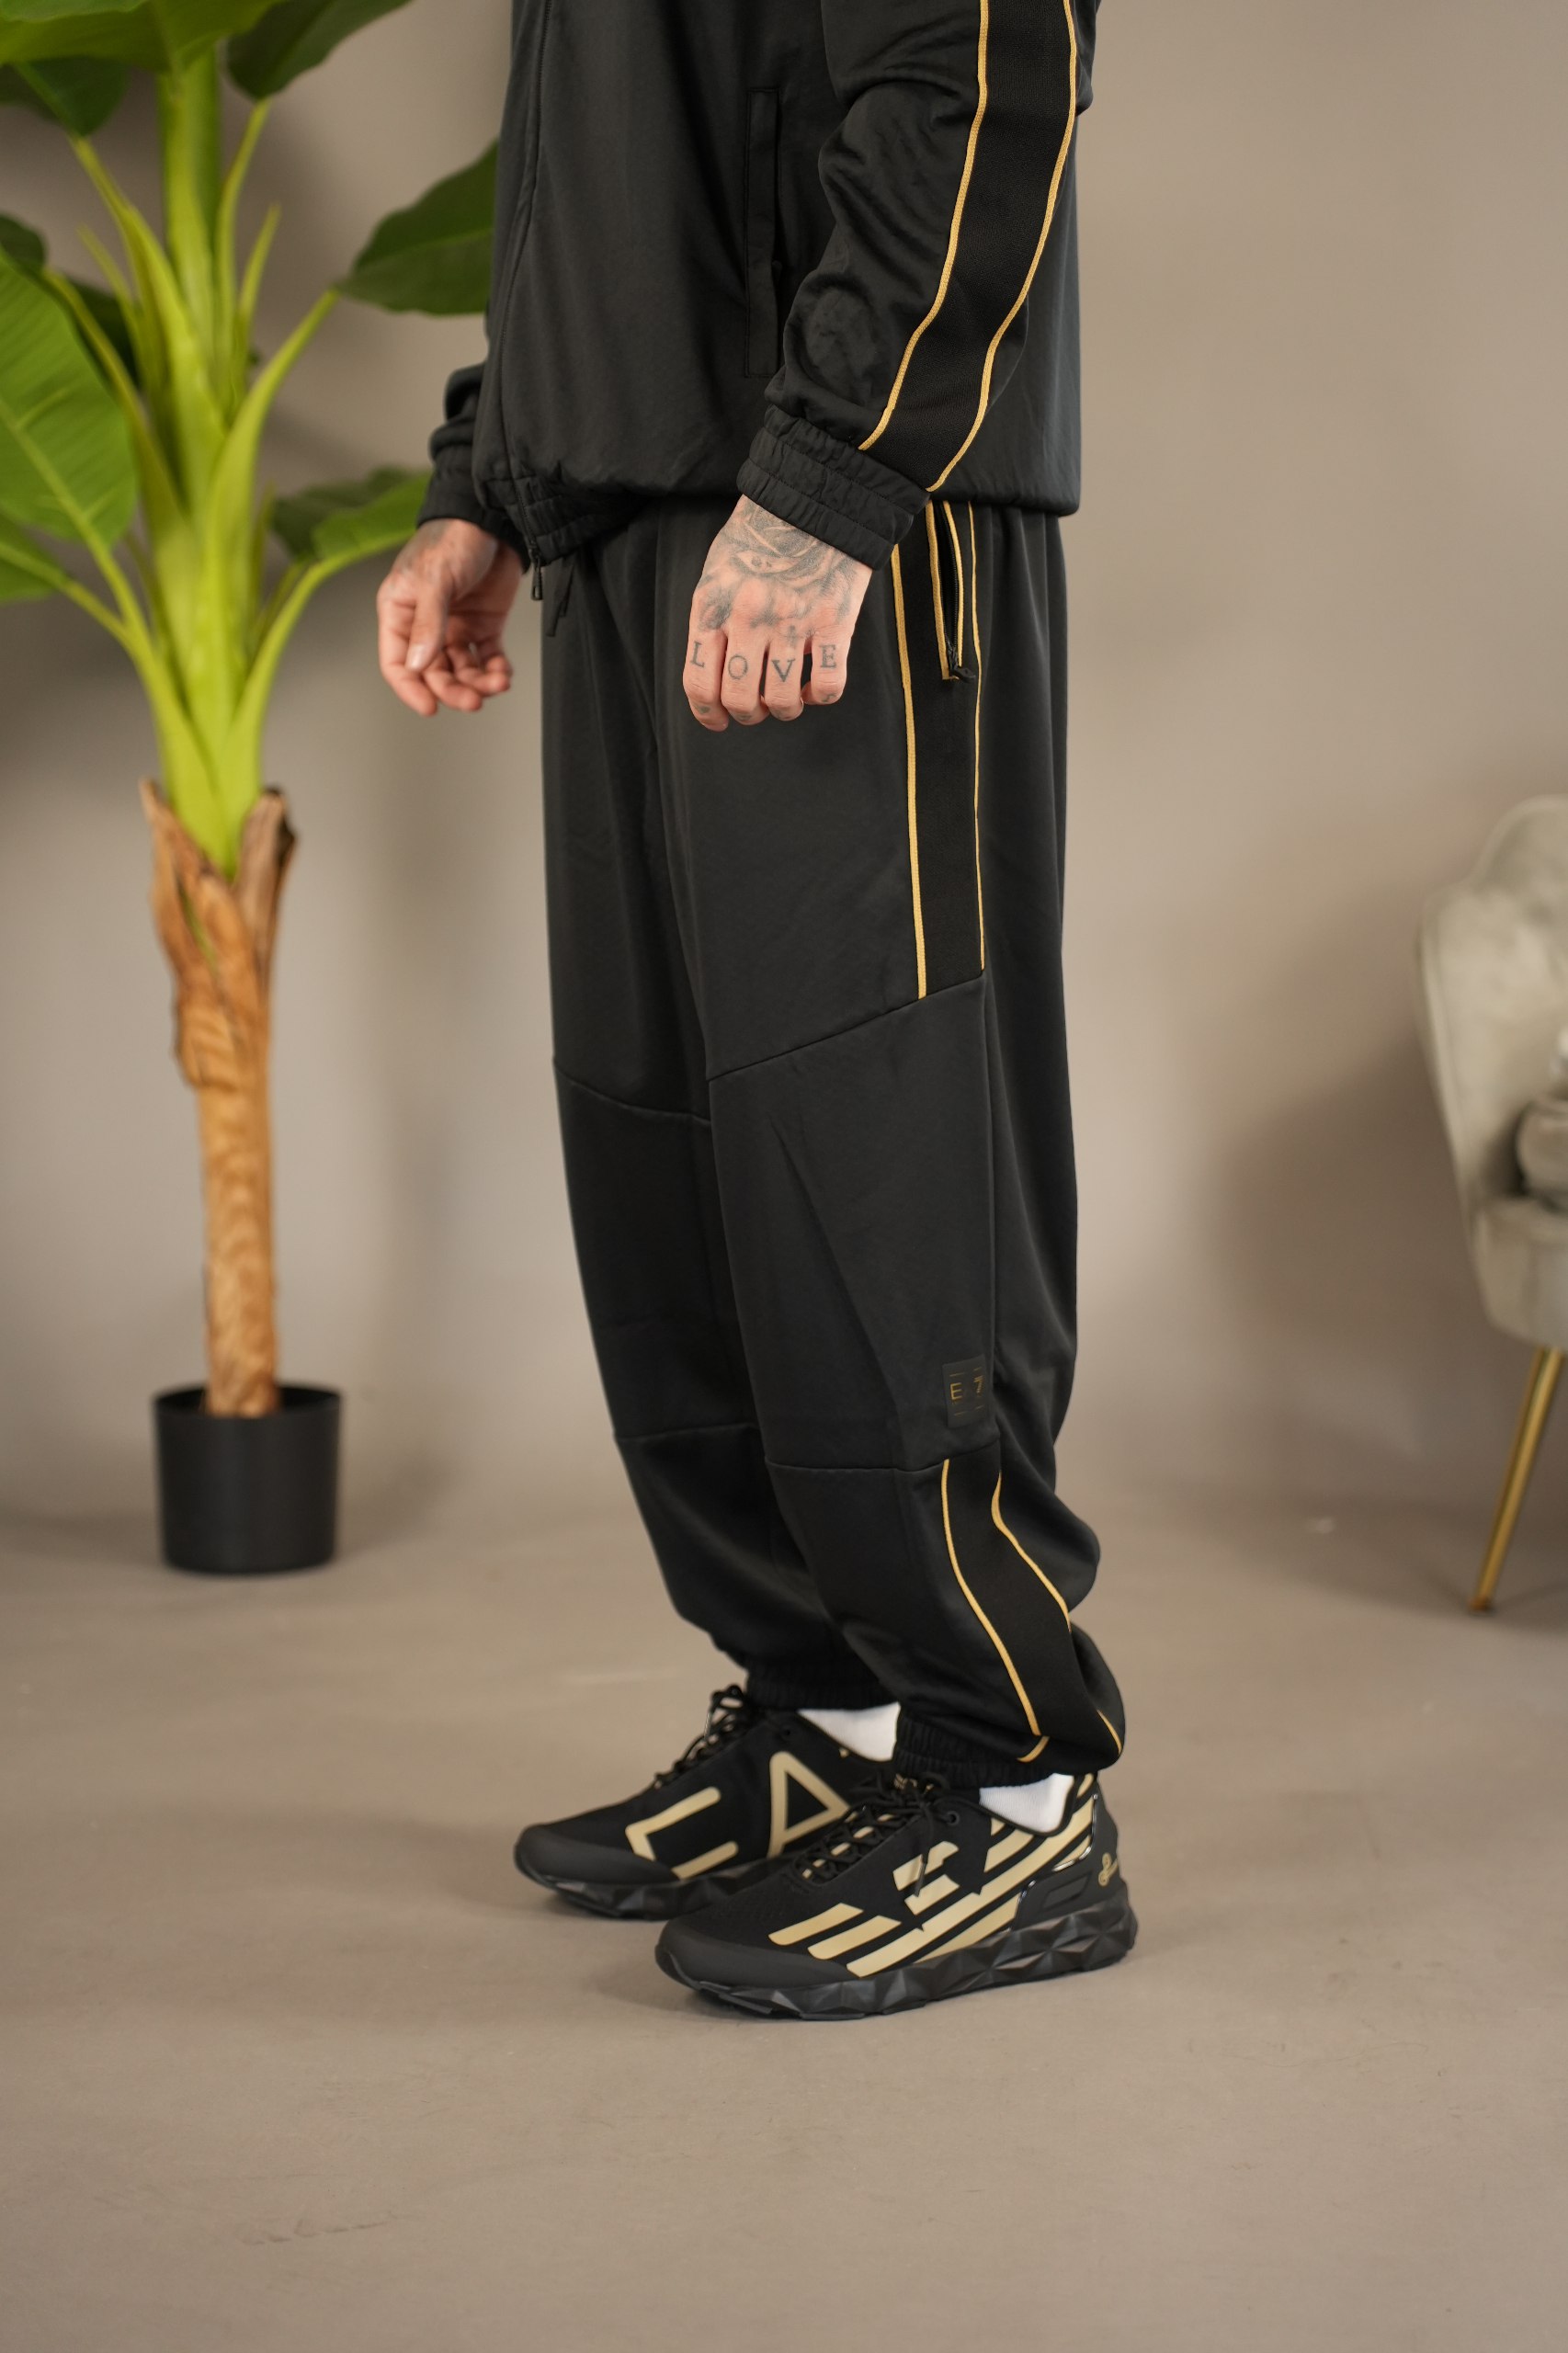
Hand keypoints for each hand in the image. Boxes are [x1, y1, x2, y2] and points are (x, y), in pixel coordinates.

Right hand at [376, 518, 522, 716]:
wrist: (493, 518)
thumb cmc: (453, 537)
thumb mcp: (435, 580)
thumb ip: (428, 624)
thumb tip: (419, 665)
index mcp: (400, 611)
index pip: (397, 662)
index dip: (411, 689)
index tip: (430, 707)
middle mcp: (425, 624)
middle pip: (433, 673)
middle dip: (454, 690)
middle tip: (474, 700)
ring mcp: (455, 626)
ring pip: (462, 670)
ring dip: (478, 683)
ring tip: (497, 684)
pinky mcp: (483, 625)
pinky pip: (487, 658)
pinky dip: (495, 670)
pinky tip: (503, 675)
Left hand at [683, 496, 871, 729]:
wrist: (816, 494)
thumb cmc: (764, 532)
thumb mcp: (719, 569)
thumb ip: (713, 617)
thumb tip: (715, 670)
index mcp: (713, 605)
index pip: (699, 682)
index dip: (707, 713)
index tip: (719, 720)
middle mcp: (748, 617)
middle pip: (740, 700)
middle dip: (749, 714)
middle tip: (759, 707)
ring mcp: (792, 621)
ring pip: (781, 700)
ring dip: (785, 708)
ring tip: (789, 696)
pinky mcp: (834, 622)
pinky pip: (827, 685)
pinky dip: (820, 696)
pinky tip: (815, 685)